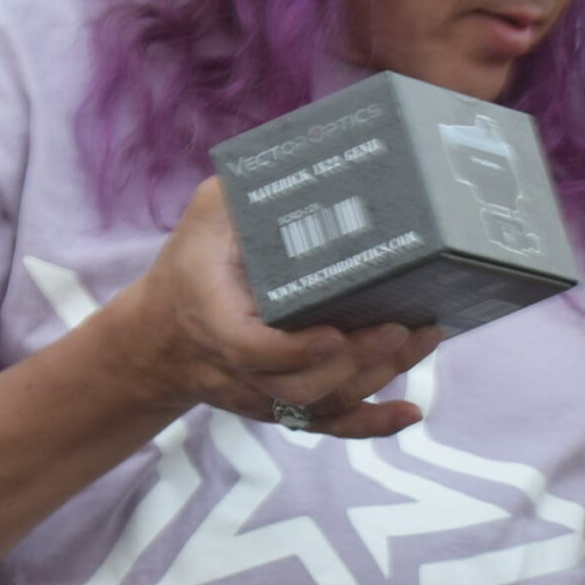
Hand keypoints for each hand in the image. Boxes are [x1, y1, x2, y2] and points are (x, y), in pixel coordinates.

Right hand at [109, 178, 442, 439]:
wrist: (162, 334)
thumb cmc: (194, 261)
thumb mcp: (207, 214)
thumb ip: (245, 196)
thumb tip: (311, 158)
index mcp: (211, 313)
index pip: (248, 347)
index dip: (293, 351)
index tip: (333, 335)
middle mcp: (235, 365)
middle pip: (299, 384)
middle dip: (356, 361)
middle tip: (402, 326)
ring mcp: (261, 393)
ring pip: (321, 403)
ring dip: (376, 377)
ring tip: (422, 337)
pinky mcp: (282, 406)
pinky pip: (327, 427)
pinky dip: (371, 424)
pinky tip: (410, 411)